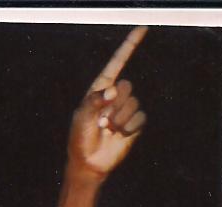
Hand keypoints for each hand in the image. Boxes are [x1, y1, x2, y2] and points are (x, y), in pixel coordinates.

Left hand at [70, 29, 147, 176]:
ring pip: (134, 102)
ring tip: (108, 130)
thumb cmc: (80, 138)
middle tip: (101, 121)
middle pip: (127, 86)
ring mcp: (126, 108)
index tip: (141, 29)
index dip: (129, 46)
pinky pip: (140, 117)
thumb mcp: (81, 117)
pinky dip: (129, 127)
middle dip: (114, 105)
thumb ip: (95, 101)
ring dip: (119, 119)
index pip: (116, 63)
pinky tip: (120, 135)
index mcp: (99, 90)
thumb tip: (113, 90)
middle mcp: (115, 96)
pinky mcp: (135, 122)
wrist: (89, 162)